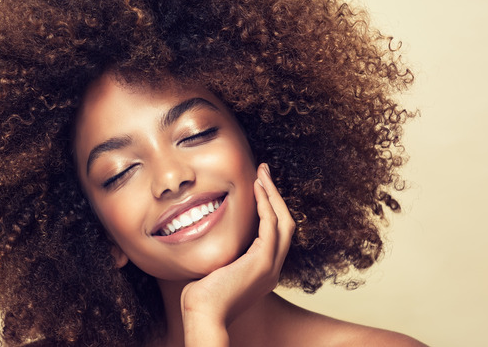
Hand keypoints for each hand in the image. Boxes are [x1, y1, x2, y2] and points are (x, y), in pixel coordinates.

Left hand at [180, 163, 294, 345]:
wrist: (203, 315)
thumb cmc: (201, 297)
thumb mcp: (215, 270)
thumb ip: (221, 254)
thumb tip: (206, 237)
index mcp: (263, 271)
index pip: (275, 233)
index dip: (270, 207)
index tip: (258, 186)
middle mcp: (272, 268)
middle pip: (286, 223)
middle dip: (276, 195)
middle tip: (264, 172)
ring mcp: (270, 266)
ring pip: (283, 220)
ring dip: (273, 194)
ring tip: (262, 173)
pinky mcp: (263, 261)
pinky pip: (270, 225)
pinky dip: (266, 204)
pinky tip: (257, 188)